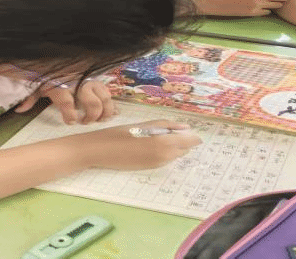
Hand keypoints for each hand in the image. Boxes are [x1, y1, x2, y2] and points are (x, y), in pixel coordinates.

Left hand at [15, 80, 116, 123]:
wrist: (55, 57)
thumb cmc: (46, 74)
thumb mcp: (36, 85)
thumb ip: (30, 98)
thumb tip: (19, 110)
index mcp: (61, 85)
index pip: (67, 103)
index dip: (69, 114)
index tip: (70, 121)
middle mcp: (78, 83)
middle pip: (92, 102)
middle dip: (91, 115)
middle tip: (85, 122)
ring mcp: (89, 81)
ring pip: (104, 96)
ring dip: (105, 110)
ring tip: (100, 120)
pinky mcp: (96, 80)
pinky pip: (107, 91)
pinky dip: (111, 103)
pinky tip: (109, 113)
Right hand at [74, 120, 201, 169]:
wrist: (103, 152)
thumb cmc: (121, 134)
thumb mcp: (145, 125)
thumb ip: (167, 126)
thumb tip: (185, 127)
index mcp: (165, 142)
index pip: (190, 141)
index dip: (192, 135)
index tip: (187, 130)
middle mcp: (165, 156)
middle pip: (184, 149)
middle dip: (182, 141)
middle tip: (168, 131)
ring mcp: (158, 164)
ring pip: (175, 155)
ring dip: (172, 147)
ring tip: (156, 137)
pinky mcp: (151, 169)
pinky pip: (165, 160)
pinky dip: (163, 153)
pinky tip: (149, 145)